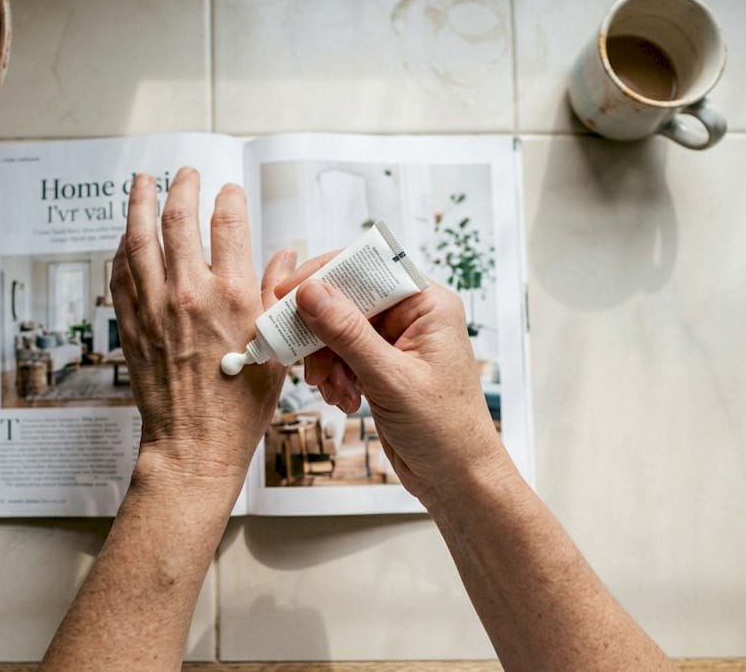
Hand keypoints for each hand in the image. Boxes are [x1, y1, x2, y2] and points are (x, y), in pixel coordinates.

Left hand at [110, 167, 295, 486]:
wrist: (195, 444)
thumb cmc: (240, 405)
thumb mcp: (277, 347)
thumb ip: (278, 295)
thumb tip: (285, 257)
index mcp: (233, 295)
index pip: (227, 223)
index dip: (227, 197)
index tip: (228, 190)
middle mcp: (190, 293)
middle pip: (178, 218)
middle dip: (181, 187)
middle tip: (184, 174)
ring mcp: (154, 308)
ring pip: (139, 237)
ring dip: (139, 203)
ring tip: (142, 182)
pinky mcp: (131, 325)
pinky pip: (120, 272)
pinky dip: (123, 247)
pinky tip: (126, 236)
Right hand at [274, 253, 506, 503]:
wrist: (456, 477)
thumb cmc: (446, 430)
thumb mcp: (391, 379)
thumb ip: (348, 334)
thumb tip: (311, 293)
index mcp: (428, 305)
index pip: (369, 268)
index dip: (325, 276)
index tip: (288, 293)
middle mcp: (412, 316)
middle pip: (347, 299)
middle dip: (321, 330)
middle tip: (298, 351)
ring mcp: (396, 341)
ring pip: (339, 330)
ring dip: (326, 359)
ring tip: (330, 388)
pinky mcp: (382, 365)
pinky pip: (343, 355)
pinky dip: (334, 375)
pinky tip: (344, 399)